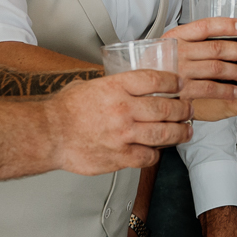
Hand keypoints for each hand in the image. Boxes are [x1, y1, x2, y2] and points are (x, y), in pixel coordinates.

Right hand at [41, 72, 190, 174]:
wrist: (48, 135)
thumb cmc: (64, 111)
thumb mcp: (90, 85)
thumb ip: (112, 85)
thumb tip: (128, 85)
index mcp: (115, 87)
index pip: (155, 80)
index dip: (173, 82)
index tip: (180, 84)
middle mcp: (123, 109)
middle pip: (166, 108)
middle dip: (183, 109)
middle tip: (188, 110)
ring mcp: (123, 134)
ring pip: (164, 133)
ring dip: (180, 132)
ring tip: (186, 131)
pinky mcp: (119, 156)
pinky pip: (148, 156)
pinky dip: (156, 153)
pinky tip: (157, 150)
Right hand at [167, 17, 236, 121]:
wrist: (139, 87)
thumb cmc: (162, 64)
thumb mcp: (172, 45)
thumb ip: (194, 40)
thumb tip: (231, 33)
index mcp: (178, 35)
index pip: (206, 25)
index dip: (228, 25)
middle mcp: (179, 51)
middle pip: (218, 48)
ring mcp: (180, 71)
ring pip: (217, 69)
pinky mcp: (182, 90)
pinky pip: (210, 89)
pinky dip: (227, 90)